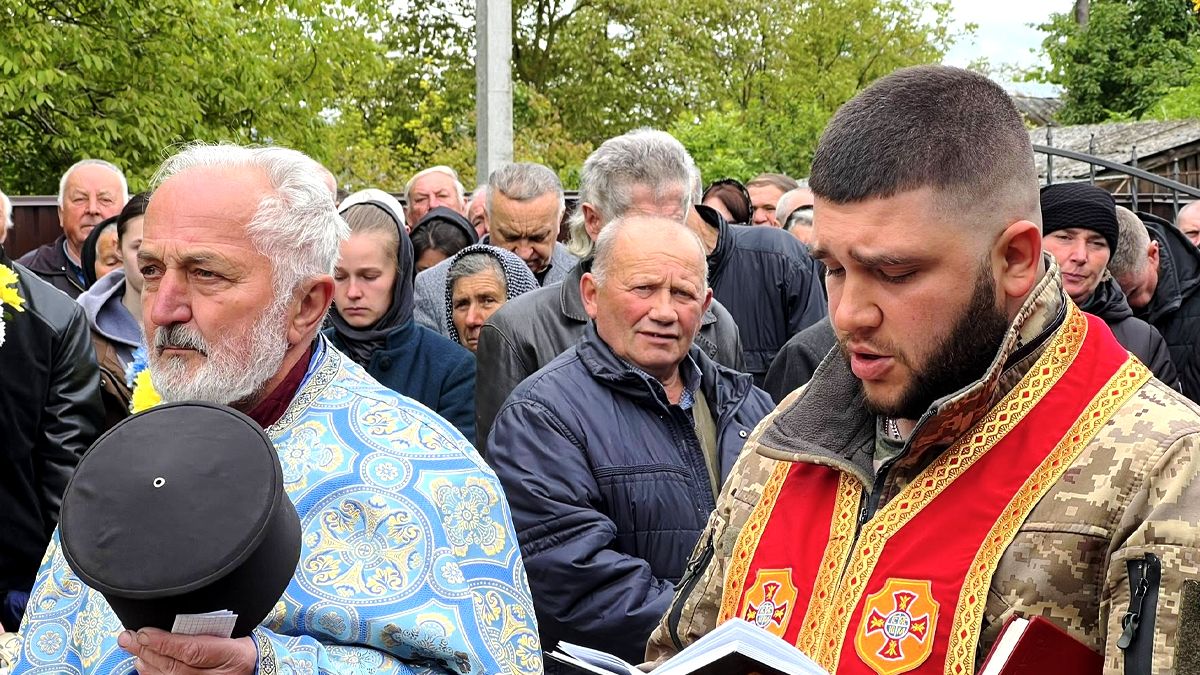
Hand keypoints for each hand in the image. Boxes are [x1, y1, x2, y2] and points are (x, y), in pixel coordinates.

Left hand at [117, 628, 256, 674]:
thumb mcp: (230, 630)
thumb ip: (204, 628)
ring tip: (132, 646)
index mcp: (228, 654)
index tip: (144, 631)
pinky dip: (153, 674)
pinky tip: (143, 664)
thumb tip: (174, 620)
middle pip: (175, 667)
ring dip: (146, 662)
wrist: (255, 666)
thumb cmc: (241, 645)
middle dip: (148, 650)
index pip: (192, 651)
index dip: (165, 643)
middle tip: (127, 637)